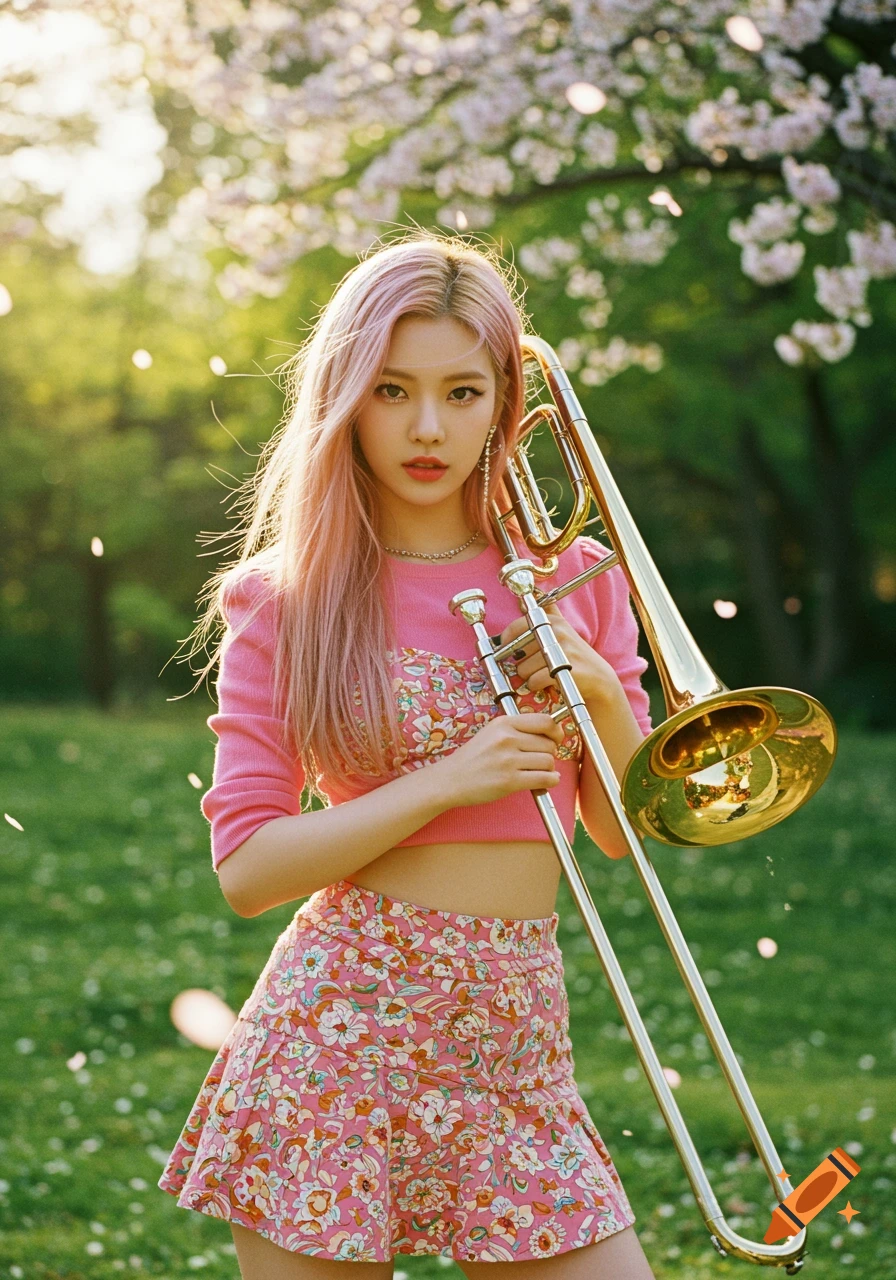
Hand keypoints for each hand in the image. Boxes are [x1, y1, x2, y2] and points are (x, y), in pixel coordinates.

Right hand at [439, 713, 564, 807]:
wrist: (451, 779)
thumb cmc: (472, 758)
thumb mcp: (492, 733)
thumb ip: (517, 730)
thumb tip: (550, 734)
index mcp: (504, 723)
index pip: (545, 721)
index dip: (556, 732)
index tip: (556, 739)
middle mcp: (507, 738)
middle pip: (549, 744)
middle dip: (550, 754)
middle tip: (540, 760)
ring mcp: (508, 760)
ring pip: (549, 761)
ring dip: (548, 769)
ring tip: (538, 772)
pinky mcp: (510, 780)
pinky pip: (544, 779)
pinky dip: (550, 781)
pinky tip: (545, 782)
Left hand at [499, 602, 621, 704]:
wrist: (599, 678)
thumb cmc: (575, 654)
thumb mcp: (564, 628)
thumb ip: (550, 611)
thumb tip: (536, 592)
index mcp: (552, 621)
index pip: (516, 627)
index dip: (507, 640)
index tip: (507, 647)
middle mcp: (556, 632)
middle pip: (517, 652)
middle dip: (522, 663)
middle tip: (537, 665)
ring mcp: (561, 650)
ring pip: (523, 669)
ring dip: (528, 676)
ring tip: (544, 673)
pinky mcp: (563, 670)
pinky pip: (533, 681)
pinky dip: (536, 685)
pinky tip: (546, 683)